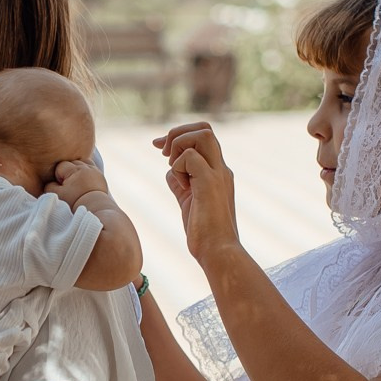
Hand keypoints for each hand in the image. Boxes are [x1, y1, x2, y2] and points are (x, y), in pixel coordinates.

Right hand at [51, 160, 108, 205]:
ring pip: (82, 163)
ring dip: (78, 170)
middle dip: (68, 172)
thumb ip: (50, 186)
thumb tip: (51, 182)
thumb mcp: (57, 195)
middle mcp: (85, 167)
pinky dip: (87, 172)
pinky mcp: (100, 176)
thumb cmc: (75, 202)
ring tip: (76, 181)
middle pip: (72, 163)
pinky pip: (92, 168)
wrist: (95, 209)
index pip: (61, 166)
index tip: (62, 186)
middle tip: (69, 185)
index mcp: (74, 170)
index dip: (59, 176)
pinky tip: (84, 181)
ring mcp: (94, 171)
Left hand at [153, 122, 240, 264]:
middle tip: (163, 153)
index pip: (203, 137)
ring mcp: (217, 174)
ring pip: (202, 134)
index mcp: (217, 172)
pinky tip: (180, 185)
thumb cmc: (205, 233)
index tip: (159, 148)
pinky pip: (190, 156)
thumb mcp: (188, 202)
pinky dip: (177, 166)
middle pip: (204, 128)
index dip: (179, 136)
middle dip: (178, 133)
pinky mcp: (210, 182)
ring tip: (171, 166)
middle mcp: (221, 168)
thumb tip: (170, 172)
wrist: (218, 252)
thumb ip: (181, 184)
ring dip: (179, 144)